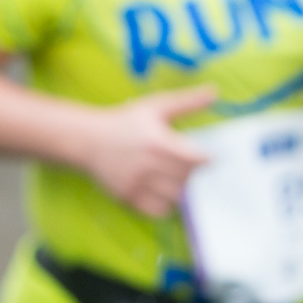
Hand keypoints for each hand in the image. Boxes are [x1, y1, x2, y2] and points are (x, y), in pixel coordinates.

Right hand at [82, 86, 216, 216]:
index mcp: (157, 142)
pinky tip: (161, 191)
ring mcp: (137, 184)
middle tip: (186, 165)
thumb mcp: (155, 106)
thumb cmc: (124, 122)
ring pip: (175, 197)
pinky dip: (166, 204)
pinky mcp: (128, 197)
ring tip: (173, 177)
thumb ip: (187, 102)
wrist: (88, 140)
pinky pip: (158, 210)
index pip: (195, 160)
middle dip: (191, 172)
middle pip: (186, 179)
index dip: (205, 160)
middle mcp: (148, 165)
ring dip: (179, 189)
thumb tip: (214, 92)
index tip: (205, 157)